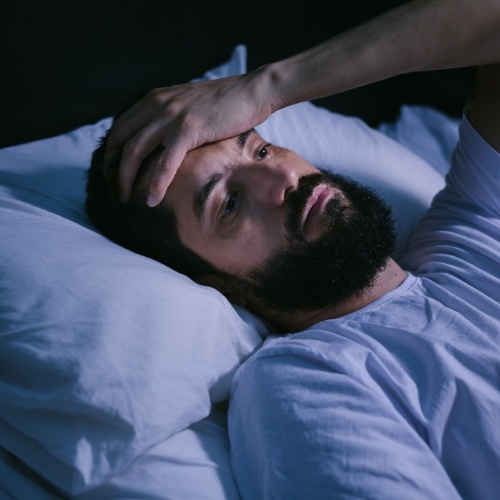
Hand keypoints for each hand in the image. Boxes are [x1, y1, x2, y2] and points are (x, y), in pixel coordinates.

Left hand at [108, 72, 272, 206]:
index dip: (111, 154)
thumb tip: (163, 141)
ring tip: (125, 200)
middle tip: (114, 191)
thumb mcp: (188, 105)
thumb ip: (170, 118)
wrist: (253, 91)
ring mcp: (171, 116)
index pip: (119, 128)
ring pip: (136, 151)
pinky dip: (156, 184)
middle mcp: (157, 104)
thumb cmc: (226, 103)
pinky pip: (166, 162)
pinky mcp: (189, 128)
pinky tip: (152, 200)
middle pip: (120, 141)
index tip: (111, 174)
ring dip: (126, 179)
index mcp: (154, 99)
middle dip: (112, 169)